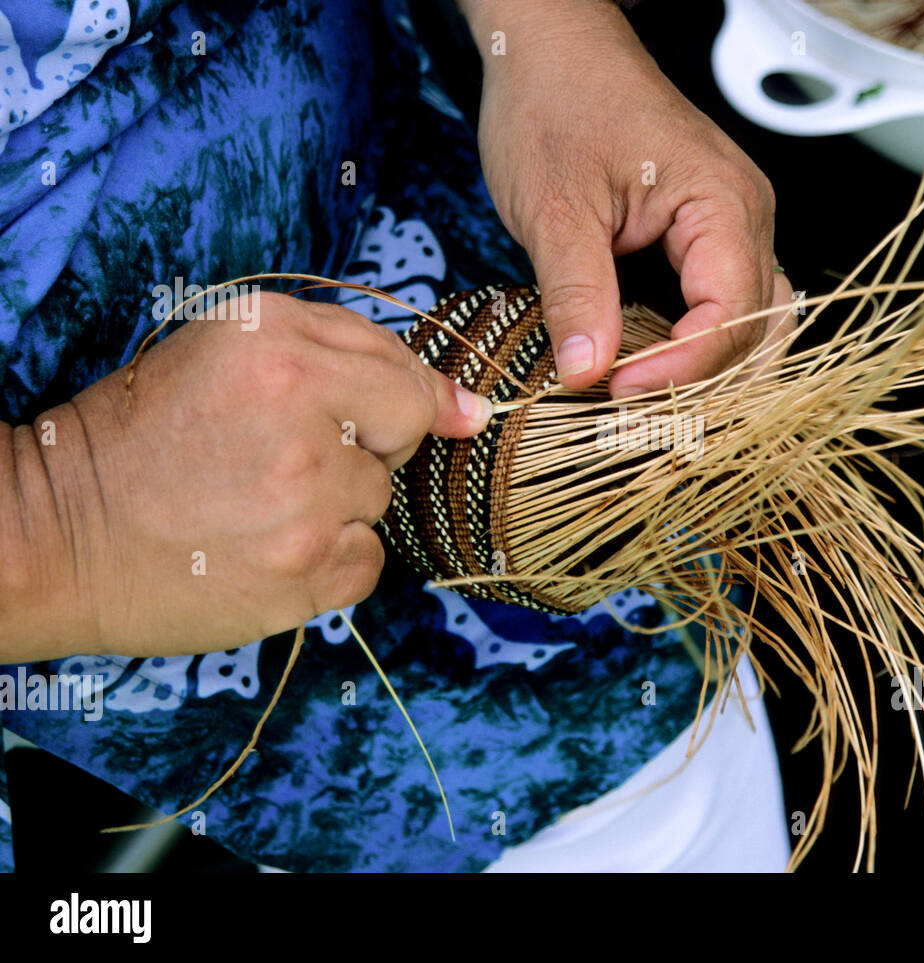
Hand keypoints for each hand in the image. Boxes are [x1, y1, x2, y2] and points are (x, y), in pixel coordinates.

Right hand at [3, 292, 491, 660]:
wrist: (59, 533)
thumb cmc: (146, 434)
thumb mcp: (228, 349)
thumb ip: (352, 354)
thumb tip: (469, 410)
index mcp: (277, 347)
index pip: (405, 377)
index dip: (399, 402)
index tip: (396, 421)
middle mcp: (299, 419)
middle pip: (400, 440)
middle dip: (359, 447)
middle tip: (278, 457)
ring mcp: (304, 505)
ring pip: (378, 503)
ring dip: (335, 506)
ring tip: (256, 505)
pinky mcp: (303, 576)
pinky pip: (367, 563)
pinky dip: (330, 562)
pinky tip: (267, 550)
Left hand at [465, 0, 795, 396]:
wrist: (550, 46)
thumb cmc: (555, 102)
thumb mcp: (554, 207)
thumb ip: (577, 294)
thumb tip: (587, 373)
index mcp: (722, 201)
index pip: (730, 313)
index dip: (680, 366)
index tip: (617, 392)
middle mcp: (745, 216)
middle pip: (754, 329)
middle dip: (698, 380)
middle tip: (630, 410)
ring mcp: (733, 225)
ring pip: (749, 323)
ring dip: (704, 369)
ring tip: (645, 398)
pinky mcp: (707, 235)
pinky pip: (723, 303)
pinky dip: (694, 343)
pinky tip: (651, 365)